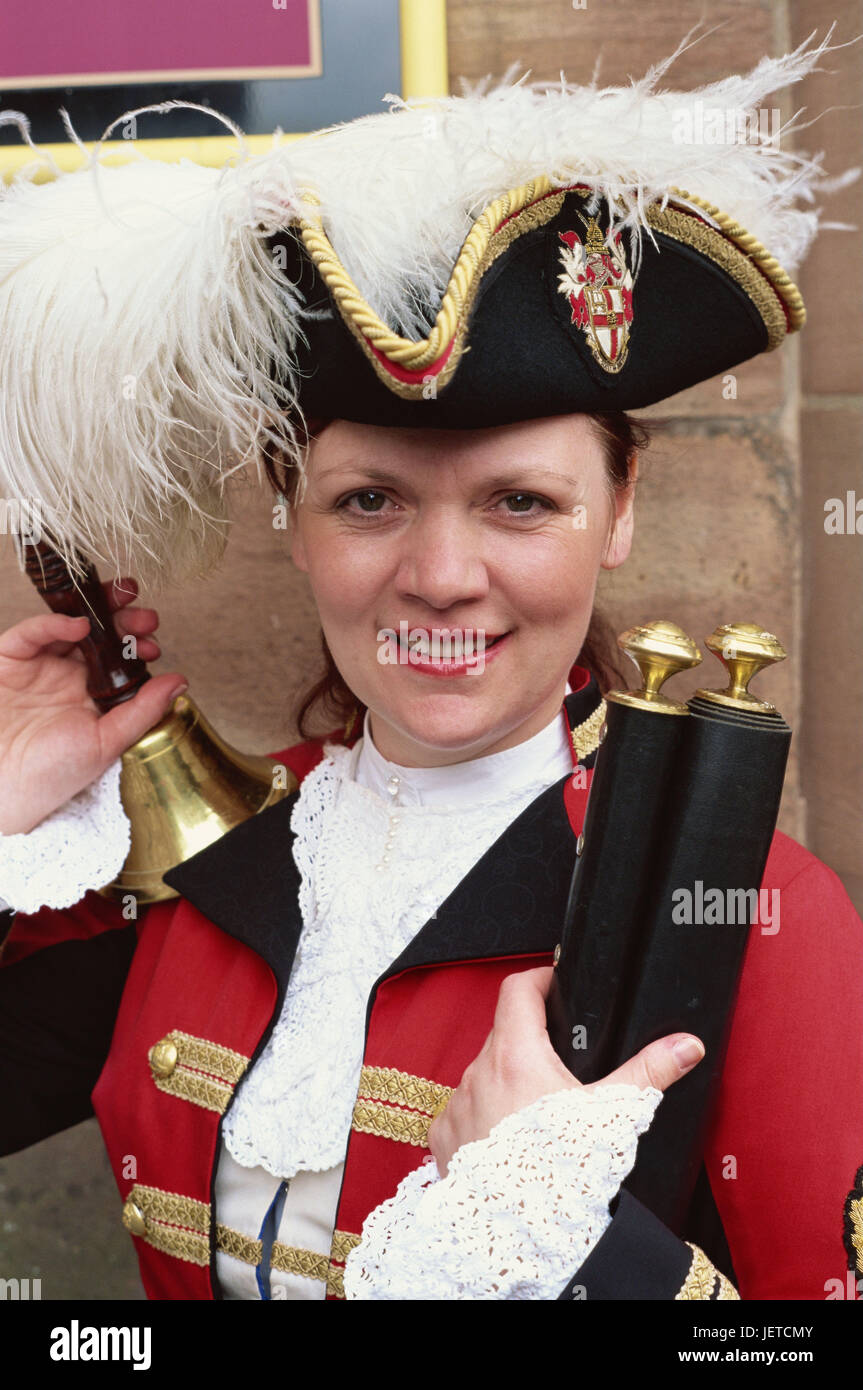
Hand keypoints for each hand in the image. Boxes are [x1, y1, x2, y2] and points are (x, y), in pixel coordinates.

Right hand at [0, 578, 186, 834]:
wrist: (3, 787)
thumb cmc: (52, 774)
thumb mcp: (106, 743)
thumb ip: (142, 710)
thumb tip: (180, 682)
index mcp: (96, 694)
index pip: (123, 659)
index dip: (139, 646)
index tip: (153, 647)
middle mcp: (70, 674)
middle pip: (103, 635)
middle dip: (127, 620)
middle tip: (147, 619)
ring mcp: (41, 664)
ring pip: (71, 623)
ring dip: (100, 610)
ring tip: (124, 604)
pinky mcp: (10, 658)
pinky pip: (33, 633)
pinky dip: (55, 622)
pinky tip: (79, 624)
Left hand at [427, 965, 703, 1175]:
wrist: (524, 1234)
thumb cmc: (565, 1171)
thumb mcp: (614, 1113)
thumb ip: (649, 1072)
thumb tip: (687, 1044)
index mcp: (516, 1055)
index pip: (517, 990)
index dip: (539, 980)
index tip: (555, 985)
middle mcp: (478, 1073)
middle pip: (502, 1035)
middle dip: (529, 1040)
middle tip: (560, 1061)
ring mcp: (458, 1106)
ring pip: (482, 1076)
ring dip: (505, 1082)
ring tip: (538, 1111)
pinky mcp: (444, 1139)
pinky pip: (463, 1113)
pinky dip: (483, 1118)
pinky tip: (508, 1142)